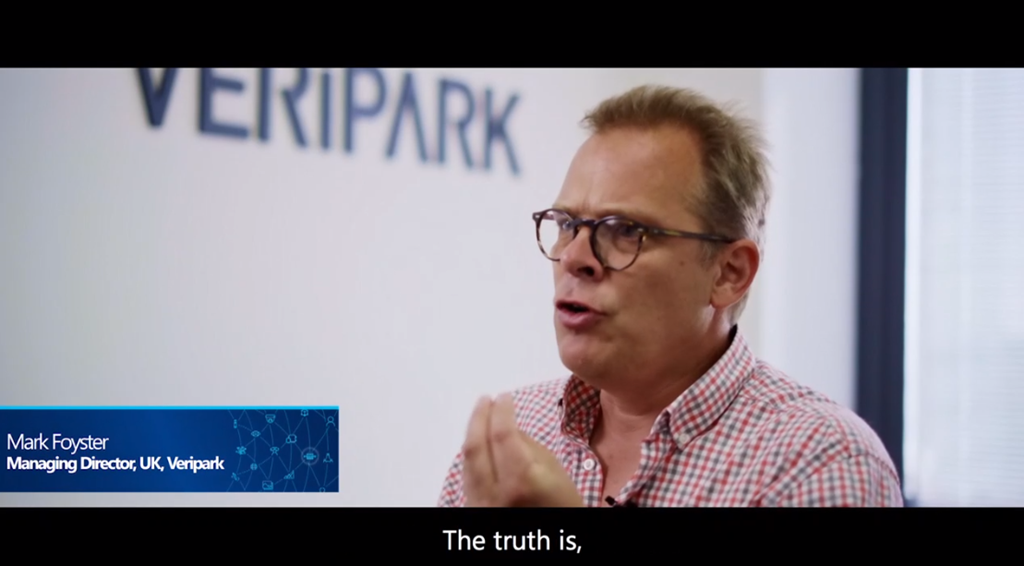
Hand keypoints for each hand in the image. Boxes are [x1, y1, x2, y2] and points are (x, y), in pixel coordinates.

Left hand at [461, 393, 583, 506]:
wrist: (551, 542)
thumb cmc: (563, 508)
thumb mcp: (555, 471)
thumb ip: (527, 446)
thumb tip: (507, 426)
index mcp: (521, 482)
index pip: (502, 435)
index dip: (502, 411)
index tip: (504, 396)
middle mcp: (494, 494)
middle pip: (475, 446)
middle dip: (479, 417)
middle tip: (486, 399)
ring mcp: (479, 505)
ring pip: (466, 461)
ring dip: (472, 434)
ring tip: (482, 415)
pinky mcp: (473, 510)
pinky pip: (467, 476)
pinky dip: (472, 455)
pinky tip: (479, 443)